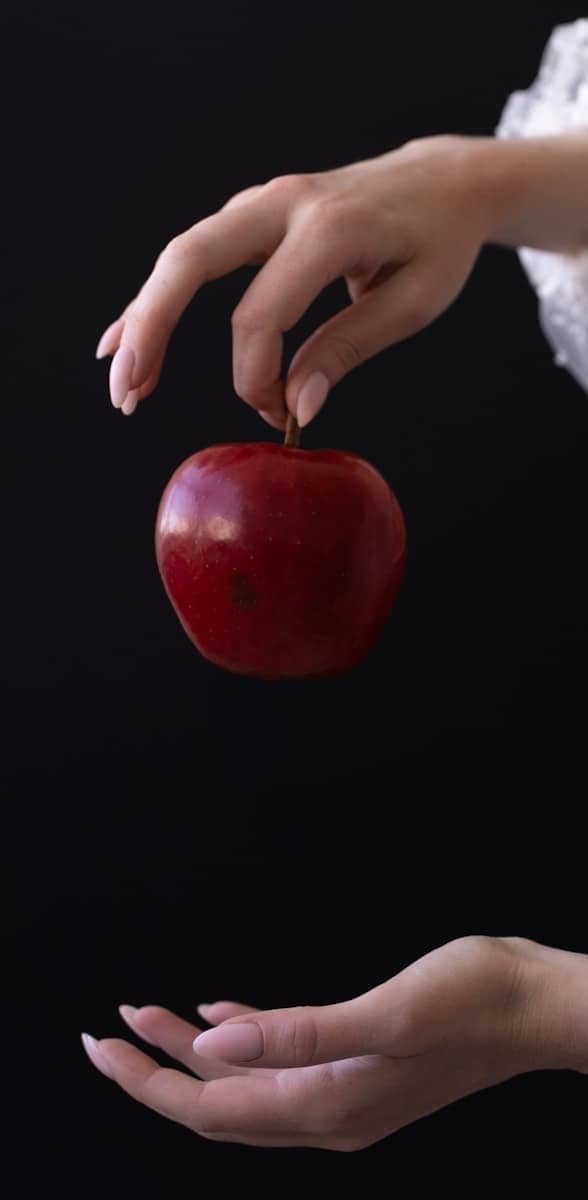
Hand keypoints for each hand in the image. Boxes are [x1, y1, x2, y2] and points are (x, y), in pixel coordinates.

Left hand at [80, 935, 587, 1149]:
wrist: (535, 1007)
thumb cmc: (474, 1003)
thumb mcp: (387, 1013)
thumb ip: (298, 1032)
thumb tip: (213, 1041)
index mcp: (328, 1104)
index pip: (212, 1107)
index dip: (150, 1082)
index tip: (105, 1049)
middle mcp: (329, 1112)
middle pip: (218, 1104)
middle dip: (156, 1073)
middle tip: (106, 1037)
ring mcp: (344, 1094)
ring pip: (245, 1085)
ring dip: (194, 1054)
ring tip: (148, 1018)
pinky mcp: (358, 1068)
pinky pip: (280, 1065)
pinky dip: (243, 1041)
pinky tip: (222, 1012)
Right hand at [95, 135, 491, 422]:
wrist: (443, 181)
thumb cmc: (436, 243)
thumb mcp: (413, 302)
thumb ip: (349, 348)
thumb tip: (299, 405)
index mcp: (329, 229)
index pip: (260, 314)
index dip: (255, 376)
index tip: (279, 414)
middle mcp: (283, 204)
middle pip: (190, 261)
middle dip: (151, 329)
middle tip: (128, 395)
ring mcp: (261, 204)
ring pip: (181, 257)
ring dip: (144, 319)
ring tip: (126, 384)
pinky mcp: (252, 216)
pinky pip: (193, 256)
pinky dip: (159, 299)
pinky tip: (123, 338)